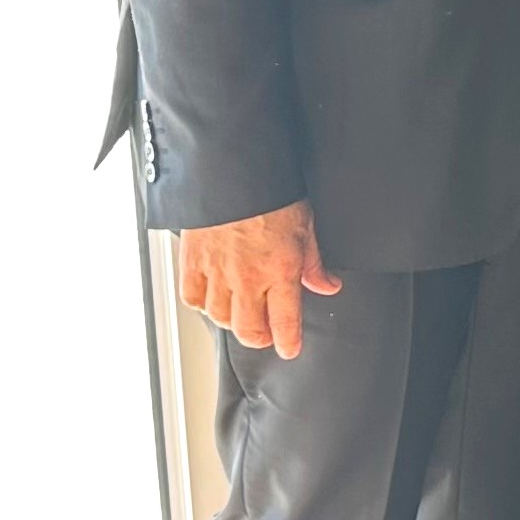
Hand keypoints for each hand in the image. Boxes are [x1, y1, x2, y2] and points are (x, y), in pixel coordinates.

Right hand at [178, 199, 341, 358]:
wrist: (233, 169)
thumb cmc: (271, 193)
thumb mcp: (306, 225)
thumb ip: (314, 262)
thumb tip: (327, 285)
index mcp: (281, 270)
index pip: (285, 322)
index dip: (288, 343)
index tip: (290, 349)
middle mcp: (248, 278)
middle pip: (249, 330)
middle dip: (260, 338)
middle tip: (266, 333)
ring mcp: (218, 272)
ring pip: (220, 318)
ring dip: (232, 320)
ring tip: (241, 312)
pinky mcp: (192, 261)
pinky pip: (193, 297)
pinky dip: (202, 302)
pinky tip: (212, 296)